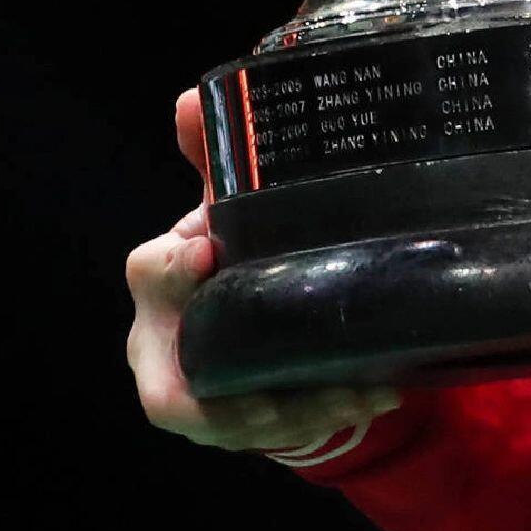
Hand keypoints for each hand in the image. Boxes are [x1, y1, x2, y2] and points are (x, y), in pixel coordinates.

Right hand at [124, 89, 405, 457]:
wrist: (252, 309)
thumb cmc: (237, 247)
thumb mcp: (229, 200)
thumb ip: (217, 154)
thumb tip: (195, 98)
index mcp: (159, 279)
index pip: (150, 274)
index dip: (171, 269)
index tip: (209, 244)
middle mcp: (165, 348)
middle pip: (180, 390)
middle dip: (246, 393)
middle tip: (313, 375)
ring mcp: (202, 397)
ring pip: (239, 421)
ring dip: (306, 409)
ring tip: (368, 385)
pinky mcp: (242, 423)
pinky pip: (278, 432)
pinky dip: (330, 414)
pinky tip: (380, 391)